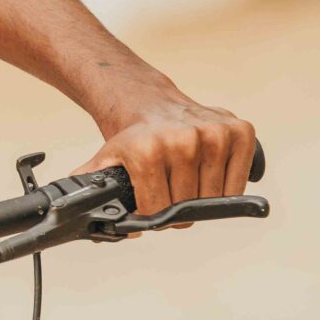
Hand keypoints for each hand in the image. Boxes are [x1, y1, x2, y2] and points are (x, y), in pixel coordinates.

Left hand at [76, 85, 258, 218]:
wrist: (150, 103)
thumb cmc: (134, 136)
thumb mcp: (107, 160)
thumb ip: (93, 188)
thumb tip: (79, 216)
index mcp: (149, 150)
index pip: (159, 210)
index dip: (153, 214)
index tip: (150, 203)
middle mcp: (183, 140)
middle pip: (188, 206)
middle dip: (177, 207)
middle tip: (169, 190)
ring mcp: (214, 134)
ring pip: (215, 198)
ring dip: (202, 198)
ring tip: (187, 180)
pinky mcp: (240, 131)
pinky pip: (240, 181)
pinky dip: (228, 186)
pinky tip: (210, 172)